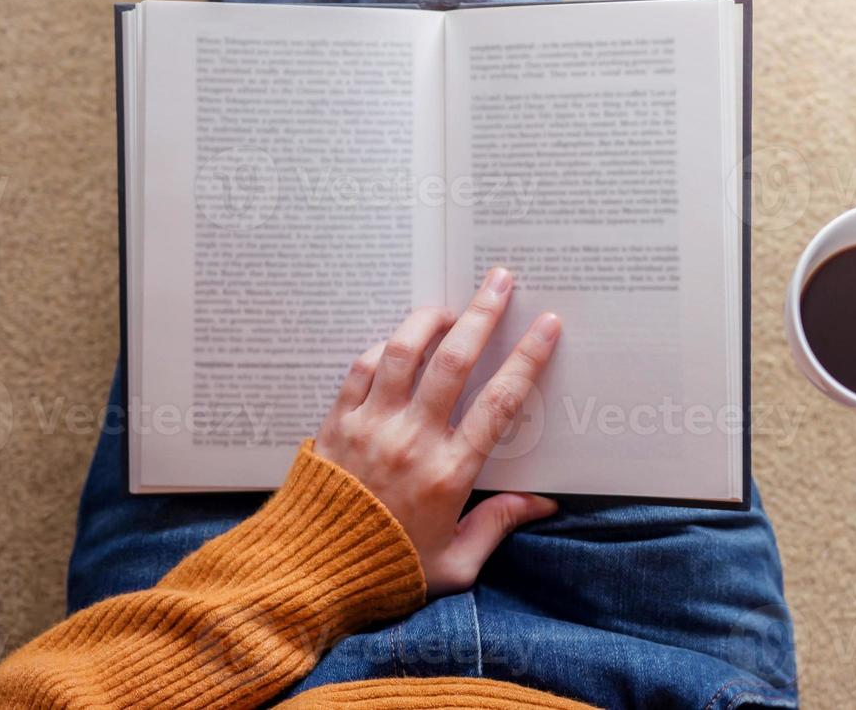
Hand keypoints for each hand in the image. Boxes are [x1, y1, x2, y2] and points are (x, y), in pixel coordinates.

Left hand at [314, 268, 561, 595]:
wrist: (308, 575)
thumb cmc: (387, 572)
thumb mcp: (455, 564)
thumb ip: (497, 526)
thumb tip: (542, 503)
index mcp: (450, 473)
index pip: (499, 402)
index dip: (527, 359)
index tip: (546, 326)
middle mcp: (412, 440)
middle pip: (454, 360)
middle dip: (483, 314)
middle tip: (500, 280)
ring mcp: (371, 426)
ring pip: (402, 352)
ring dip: (429, 320)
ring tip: (449, 307)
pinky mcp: (337, 423)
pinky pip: (362, 369)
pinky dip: (383, 349)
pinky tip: (398, 344)